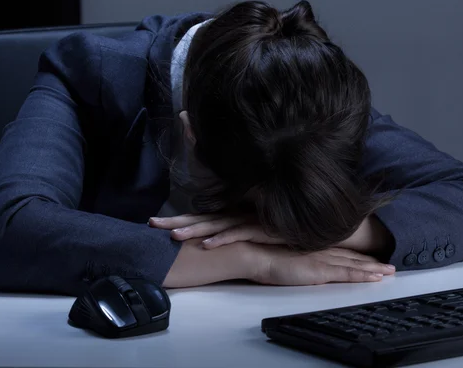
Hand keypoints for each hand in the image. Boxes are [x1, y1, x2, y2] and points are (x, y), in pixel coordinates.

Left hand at [149, 213, 284, 247]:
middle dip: (176, 221)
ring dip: (195, 230)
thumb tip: (214, 242)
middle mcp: (236, 216)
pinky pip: (237, 234)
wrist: (311, 225)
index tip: (154, 223)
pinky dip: (221, 240)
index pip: (200, 217)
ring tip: (174, 236)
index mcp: (231, 216)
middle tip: (151, 224)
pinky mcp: (260, 228)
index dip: (178, 219)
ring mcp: (247, 221)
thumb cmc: (281, 229)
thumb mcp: (253, 231)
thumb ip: (235, 233)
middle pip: (201, 218)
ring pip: (216, 225)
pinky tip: (206, 246)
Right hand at [250, 244, 395, 285]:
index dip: (359, 256)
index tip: (372, 258)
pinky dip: (363, 275)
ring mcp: (322, 260)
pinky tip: (376, 277)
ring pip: (355, 264)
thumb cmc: (263, 253)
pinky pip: (348, 273)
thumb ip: (296, 257)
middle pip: (353, 257)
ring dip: (374, 268)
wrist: (255, 254)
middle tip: (389, 266)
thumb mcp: (283, 254)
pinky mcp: (320, 270)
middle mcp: (322, 251)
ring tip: (390, 272)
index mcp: (313, 248)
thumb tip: (298, 262)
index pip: (342, 252)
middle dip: (372, 262)